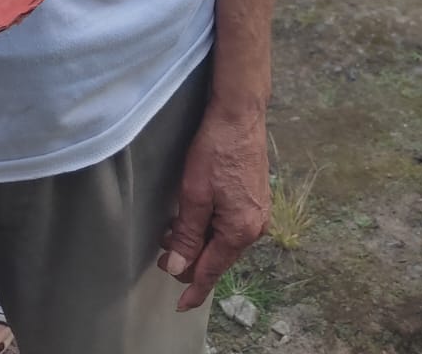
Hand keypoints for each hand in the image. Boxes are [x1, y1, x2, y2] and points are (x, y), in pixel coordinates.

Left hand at [157, 103, 270, 310]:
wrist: (239, 115)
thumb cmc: (216, 150)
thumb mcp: (194, 194)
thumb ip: (187, 235)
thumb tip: (179, 269)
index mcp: (240, 231)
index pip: (212, 270)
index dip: (194, 289)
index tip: (179, 305)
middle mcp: (255, 228)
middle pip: (218, 257)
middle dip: (191, 260)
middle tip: (164, 255)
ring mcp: (258, 213)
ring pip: (223, 241)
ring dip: (199, 242)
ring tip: (172, 234)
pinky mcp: (255, 199)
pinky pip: (230, 226)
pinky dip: (210, 228)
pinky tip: (194, 218)